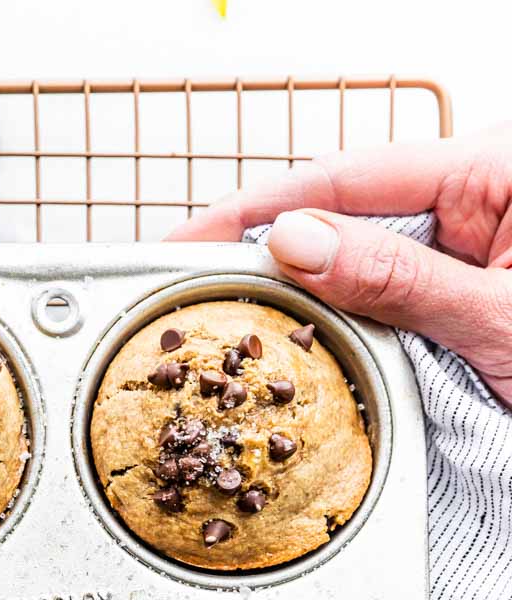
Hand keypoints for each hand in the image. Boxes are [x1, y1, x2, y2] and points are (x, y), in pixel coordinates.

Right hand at [168, 127, 511, 405]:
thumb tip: (292, 242)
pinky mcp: (459, 309)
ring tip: (230, 336)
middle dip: (268, 258)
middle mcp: (475, 207)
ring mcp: (465, 258)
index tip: (188, 239)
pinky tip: (296, 358)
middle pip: (342, 220)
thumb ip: (395, 278)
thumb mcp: (496, 318)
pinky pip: (381, 314)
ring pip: (355, 274)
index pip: (349, 177)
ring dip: (300, 308)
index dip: (258, 207)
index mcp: (492, 173)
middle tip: (190, 298)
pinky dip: (339, 339)